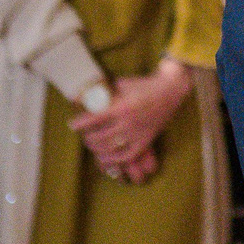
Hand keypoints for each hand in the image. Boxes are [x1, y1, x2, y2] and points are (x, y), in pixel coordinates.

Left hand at [70, 61, 194, 183]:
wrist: (170, 90)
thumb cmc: (145, 85)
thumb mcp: (123, 83)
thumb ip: (107, 93)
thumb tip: (89, 97)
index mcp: (122, 107)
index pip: (95, 119)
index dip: (80, 123)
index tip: (72, 125)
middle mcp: (128, 122)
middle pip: (100, 138)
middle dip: (88, 138)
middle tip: (84, 135)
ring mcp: (137, 134)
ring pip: (111, 149)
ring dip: (97, 149)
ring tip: (92, 145)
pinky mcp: (145, 141)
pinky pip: (127, 156)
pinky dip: (114, 160)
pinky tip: (105, 158)